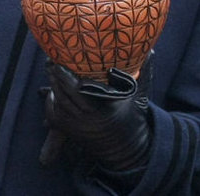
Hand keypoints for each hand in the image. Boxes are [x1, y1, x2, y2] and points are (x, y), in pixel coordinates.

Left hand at [41, 54, 152, 172]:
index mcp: (104, 109)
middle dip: (56, 75)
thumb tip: (149, 50)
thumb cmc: (133, 117)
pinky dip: (52, 96)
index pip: (80, 91)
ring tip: (50, 65)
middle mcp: (87, 118)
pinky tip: (53, 83)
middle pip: (65, 93)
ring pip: (57, 100)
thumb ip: (144, 72)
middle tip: (51, 58)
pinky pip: (53, 109)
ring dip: (53, 83)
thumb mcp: (139, 95)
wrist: (125, 149)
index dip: (67, 76)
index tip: (61, 61)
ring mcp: (75, 125)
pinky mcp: (67, 129)